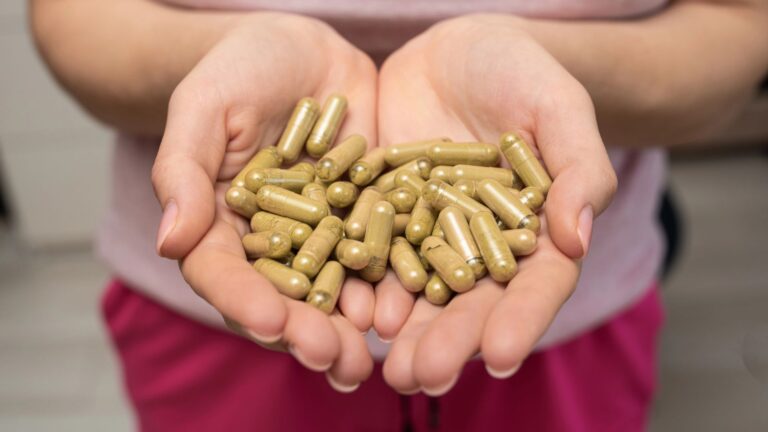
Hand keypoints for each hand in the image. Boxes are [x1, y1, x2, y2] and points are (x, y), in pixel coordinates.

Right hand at [151, 13, 377, 390]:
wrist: (305, 49)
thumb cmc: (242, 68)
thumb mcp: (204, 107)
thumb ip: (184, 171)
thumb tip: (170, 241)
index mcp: (222, 223)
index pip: (225, 272)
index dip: (244, 301)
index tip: (270, 322)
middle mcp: (272, 240)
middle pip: (282, 296)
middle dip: (304, 331)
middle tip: (330, 359)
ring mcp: (323, 232)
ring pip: (333, 289)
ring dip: (349, 326)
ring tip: (367, 356)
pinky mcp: (366, 215)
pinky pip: (379, 253)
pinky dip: (391, 283)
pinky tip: (407, 307)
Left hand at [374, 14, 617, 393]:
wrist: (458, 49)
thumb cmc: (522, 71)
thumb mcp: (558, 107)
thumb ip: (578, 169)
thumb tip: (579, 240)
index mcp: (536, 231)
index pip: (535, 285)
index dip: (519, 321)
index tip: (499, 357)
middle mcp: (482, 244)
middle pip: (472, 303)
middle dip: (449, 342)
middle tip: (421, 377)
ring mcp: (431, 233)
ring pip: (421, 292)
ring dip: (402, 332)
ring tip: (383, 366)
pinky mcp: (386, 214)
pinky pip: (375, 253)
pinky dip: (363, 284)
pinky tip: (349, 311)